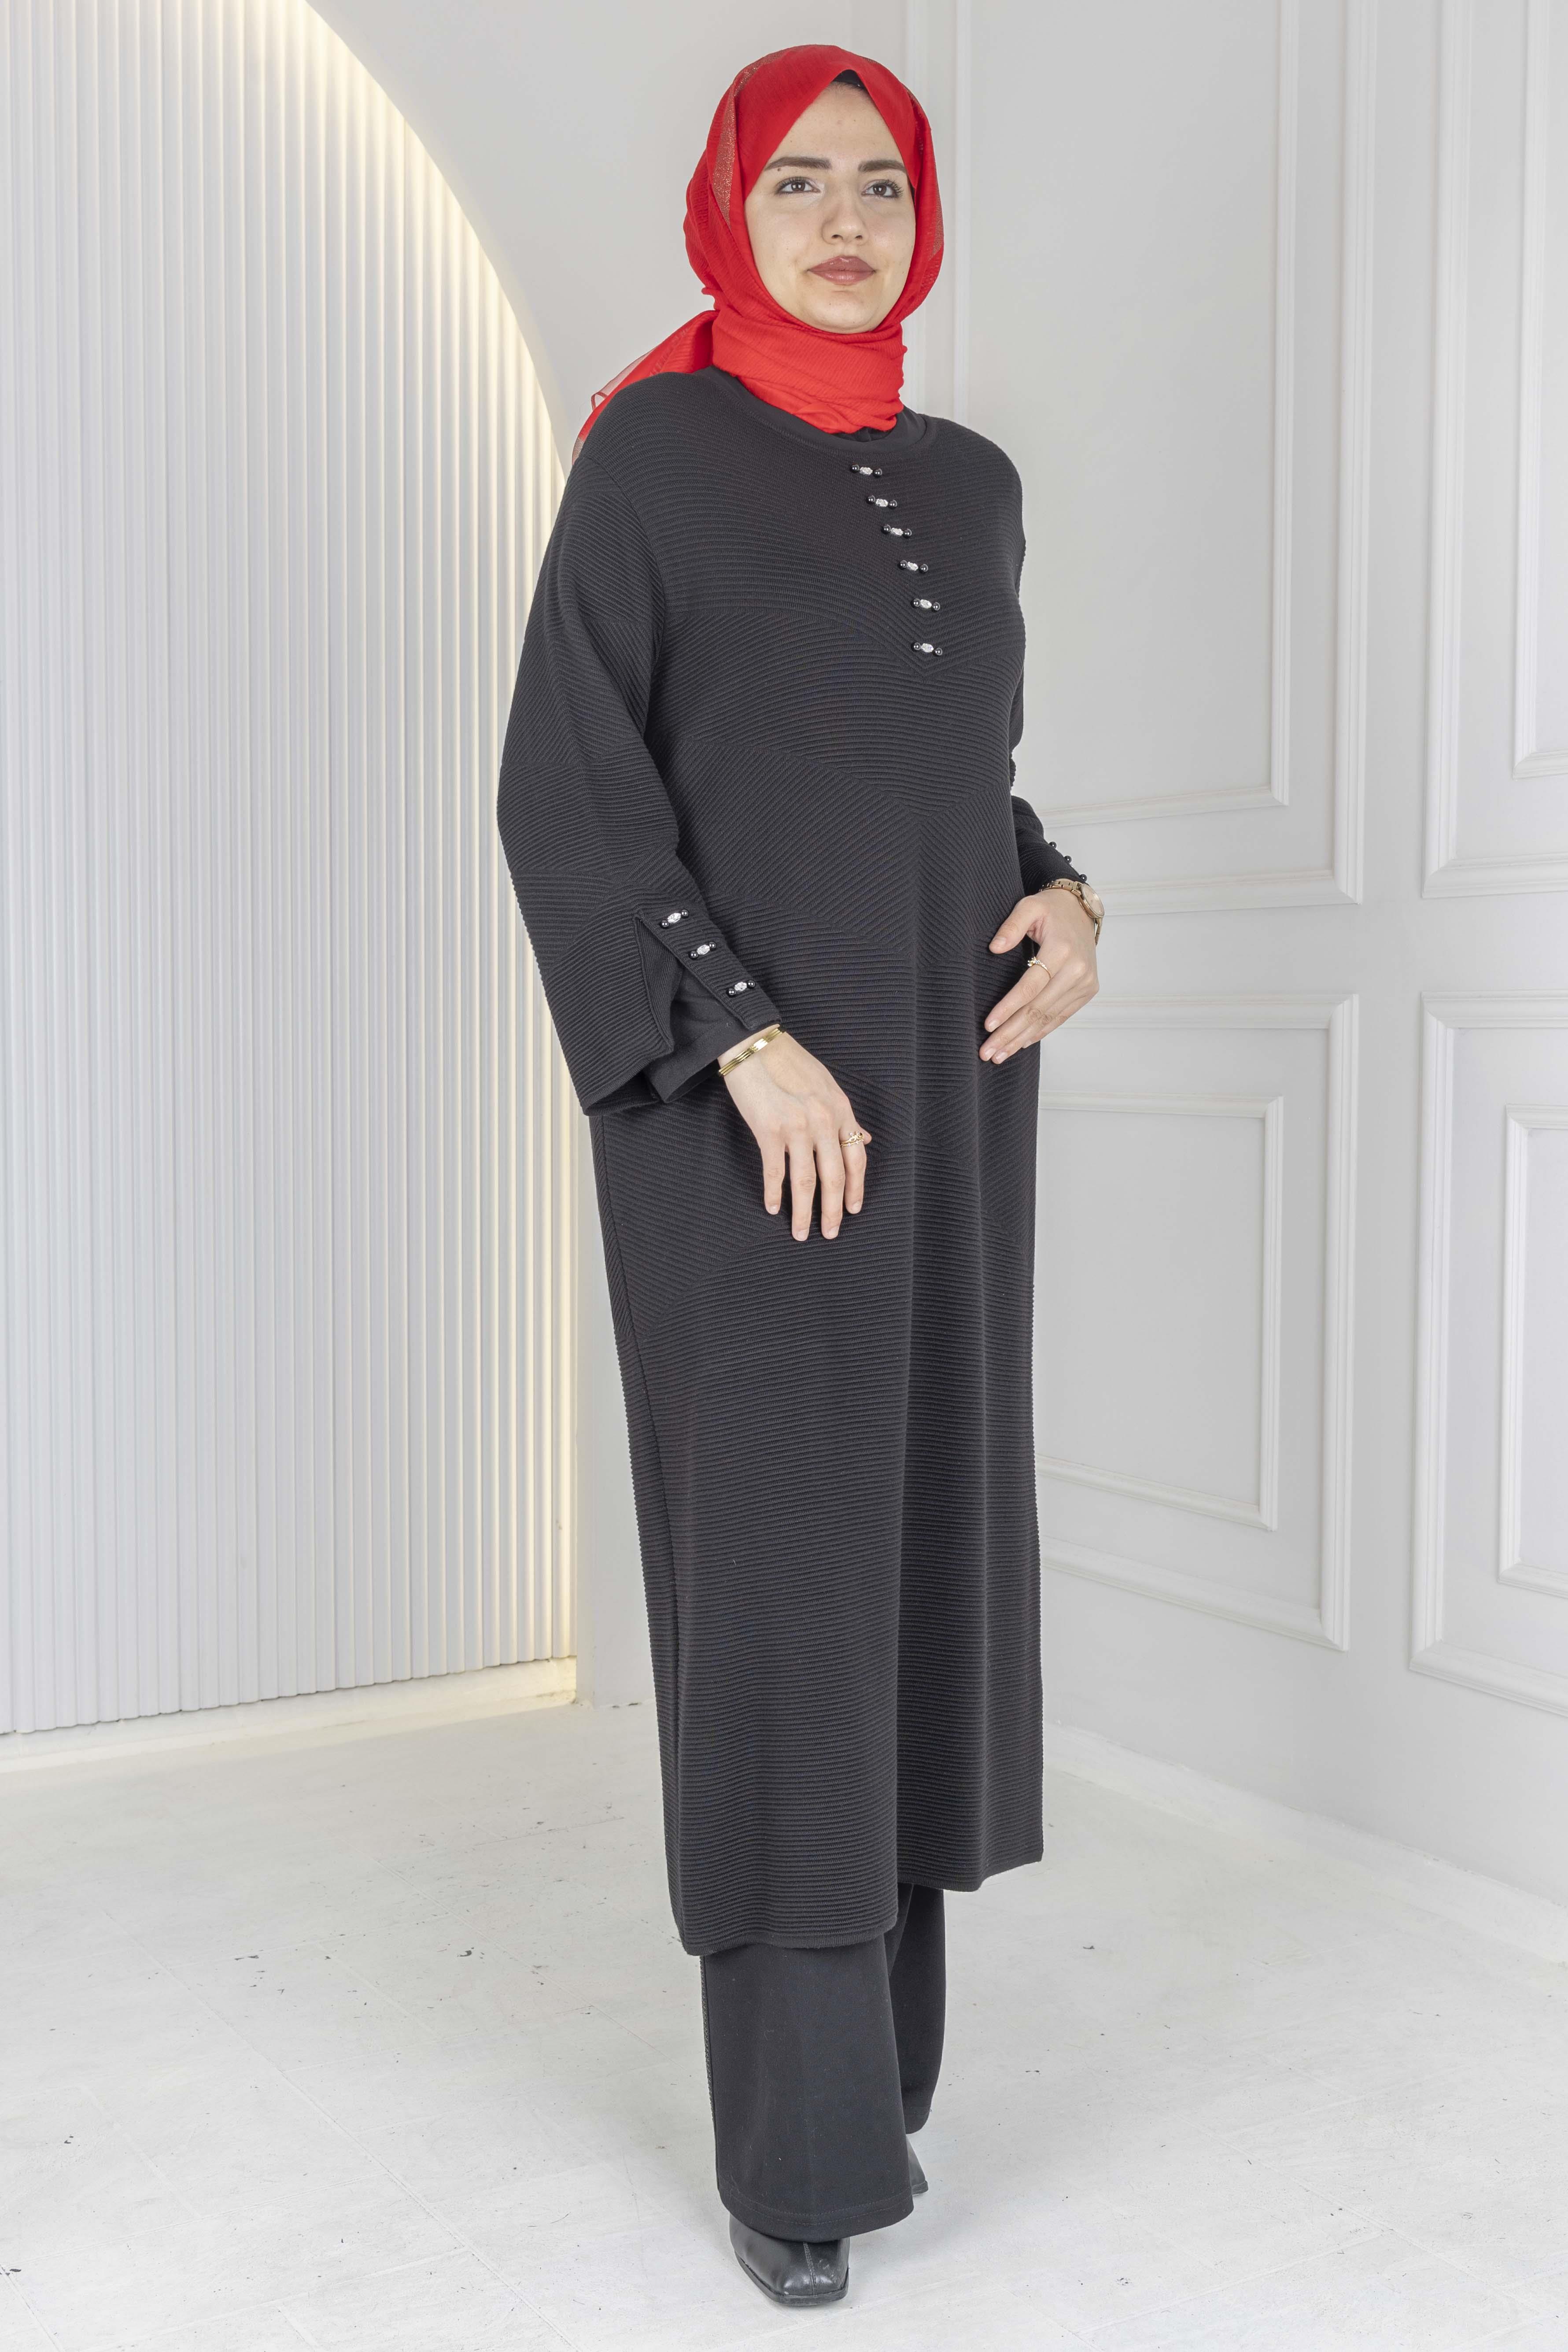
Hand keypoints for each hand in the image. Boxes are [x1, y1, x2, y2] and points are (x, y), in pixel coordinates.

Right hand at [719, 1031, 871, 1238]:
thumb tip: (865, 1138)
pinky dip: (774, 1194)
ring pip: (806, 1181)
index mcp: (840, 1109)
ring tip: (800, 1232)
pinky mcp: (768, 1129)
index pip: (857, 1158)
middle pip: (834, 1177)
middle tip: (831, 1233)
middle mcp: (823, 1120)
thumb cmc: (788, 1062)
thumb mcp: (826, 1085)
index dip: (857, 1188)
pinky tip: (773, 1208)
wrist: (754, 1043)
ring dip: (803, 1212)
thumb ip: (844, 1115)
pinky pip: (775, 1172)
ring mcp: (796, 1126)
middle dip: (834, 1211)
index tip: (854, 1210)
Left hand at [981, 887, 1098, 1061]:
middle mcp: (1077, 971)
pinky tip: (1021, 1043)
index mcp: (1062, 951)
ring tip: (999, 1055)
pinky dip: (1039, 1032)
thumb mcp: (1029, 907)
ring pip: (1048, 1018)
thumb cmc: (1051, 910)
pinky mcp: (1086, 992)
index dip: (1008, 1007)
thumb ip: (1011, 926)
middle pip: (1038, 1009)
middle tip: (988, 1053)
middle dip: (1010, 1033)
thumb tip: (994, 948)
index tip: (988, 1025)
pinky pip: (1060, 1017)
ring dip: (1021, 1039)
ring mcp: (1085, 984)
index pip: (1030, 986)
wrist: (1081, 911)